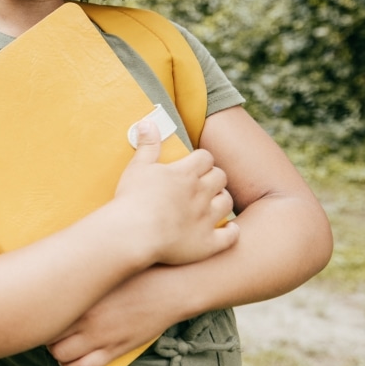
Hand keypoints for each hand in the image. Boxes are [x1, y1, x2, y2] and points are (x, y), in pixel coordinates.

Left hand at [47, 270, 171, 365]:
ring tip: (63, 346)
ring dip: (59, 354)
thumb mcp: (104, 270)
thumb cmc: (138, 273)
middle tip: (53, 330)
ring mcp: (100, 337)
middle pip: (49, 337)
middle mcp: (86, 318)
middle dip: (47, 336)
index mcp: (81, 295)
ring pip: (62, 357)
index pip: (45, 313)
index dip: (41, 316)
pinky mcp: (114, 350)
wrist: (170, 288)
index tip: (44, 312)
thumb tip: (60, 273)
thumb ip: (81, 276)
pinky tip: (75, 360)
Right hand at [113, 121, 238, 265]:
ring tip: (212, 202)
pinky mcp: (206, 243)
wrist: (133, 233)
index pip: (205, 157)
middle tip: (203, 183)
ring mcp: (206, 219)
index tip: (194, 164)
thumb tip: (148, 122)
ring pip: (227, 202)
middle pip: (220, 177)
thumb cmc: (132, 198)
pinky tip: (228, 230)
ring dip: (222, 200)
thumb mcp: (137, 167)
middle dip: (214, 177)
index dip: (202, 160)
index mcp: (185, 173)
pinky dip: (232, 232)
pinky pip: (230, 236)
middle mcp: (201, 193)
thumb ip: (147, 145)